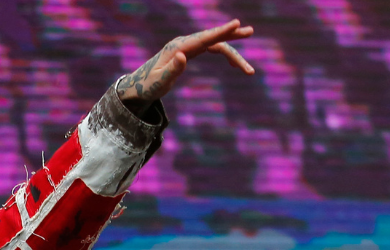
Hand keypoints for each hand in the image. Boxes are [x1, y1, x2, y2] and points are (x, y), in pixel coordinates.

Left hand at [117, 19, 254, 115]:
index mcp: (177, 48)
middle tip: (250, 31)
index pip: (203, 38)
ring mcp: (187, 46)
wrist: (139, 85)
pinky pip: (210, 48)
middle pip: (211, 37)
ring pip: (214, 44)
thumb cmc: (148, 86)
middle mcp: (183, 43)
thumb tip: (184, 56)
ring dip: (231, 51)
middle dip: (230, 34)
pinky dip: (223, 53)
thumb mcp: (159, 82)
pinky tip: (234, 63)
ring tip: (248, 69)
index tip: (236, 23)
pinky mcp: (189, 51)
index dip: (220, 31)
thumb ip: (171, 70)